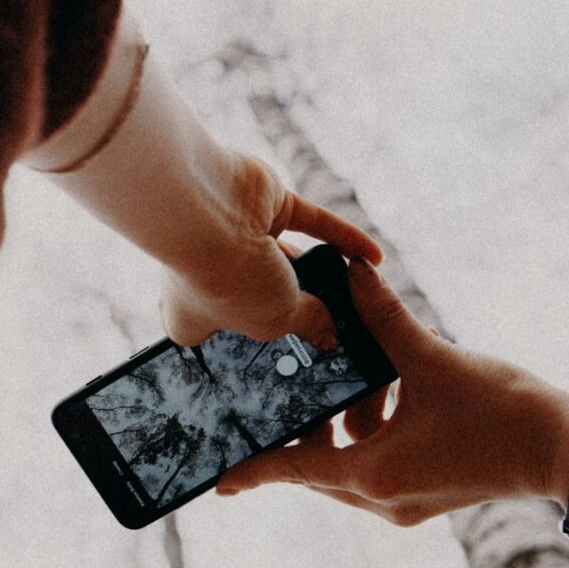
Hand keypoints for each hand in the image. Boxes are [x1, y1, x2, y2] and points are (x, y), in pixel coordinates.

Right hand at [160, 155, 382, 346]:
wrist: (205, 212)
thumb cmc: (223, 279)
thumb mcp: (274, 321)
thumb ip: (306, 324)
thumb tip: (328, 333)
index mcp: (194, 315)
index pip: (219, 337)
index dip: (244, 349)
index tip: (281, 364)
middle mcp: (214, 274)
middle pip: (259, 295)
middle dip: (290, 307)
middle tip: (327, 329)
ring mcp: (241, 236)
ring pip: (288, 258)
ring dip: (320, 272)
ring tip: (354, 296)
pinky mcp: (267, 204)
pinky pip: (313, 223)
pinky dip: (344, 238)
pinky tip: (374, 256)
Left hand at [215, 258, 568, 523]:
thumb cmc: (504, 411)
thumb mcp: (435, 358)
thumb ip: (384, 319)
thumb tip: (349, 273)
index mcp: (373, 475)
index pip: (294, 469)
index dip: (253, 469)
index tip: (217, 477)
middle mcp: (383, 498)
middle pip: (316, 468)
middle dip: (298, 431)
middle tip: (273, 399)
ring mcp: (407, 503)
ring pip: (349, 465)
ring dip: (342, 426)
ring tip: (344, 381)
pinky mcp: (429, 494)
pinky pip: (379, 464)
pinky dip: (372, 433)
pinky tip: (388, 390)